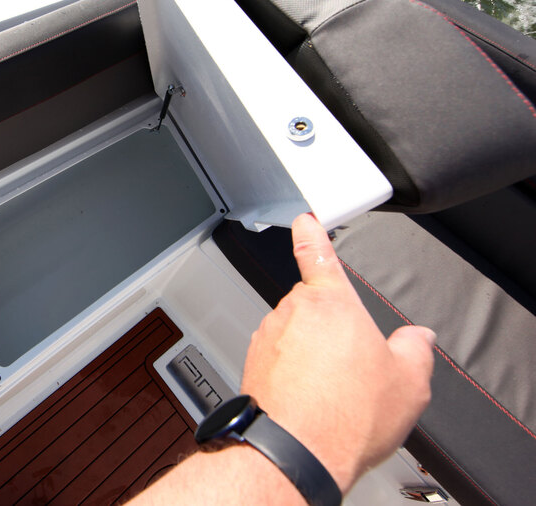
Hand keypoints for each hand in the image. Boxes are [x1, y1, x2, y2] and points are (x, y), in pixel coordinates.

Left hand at [240, 213, 435, 493]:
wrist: (295, 452)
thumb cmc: (345, 415)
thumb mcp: (407, 382)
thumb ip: (415, 350)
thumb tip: (418, 338)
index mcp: (331, 302)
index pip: (317, 253)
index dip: (311, 232)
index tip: (304, 219)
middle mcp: (293, 312)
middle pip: (314, 306)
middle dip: (331, 328)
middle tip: (351, 365)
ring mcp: (269, 338)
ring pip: (295, 335)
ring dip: (310, 354)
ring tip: (332, 391)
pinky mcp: (254, 364)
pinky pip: (279, 360)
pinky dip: (293, 375)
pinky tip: (311, 401)